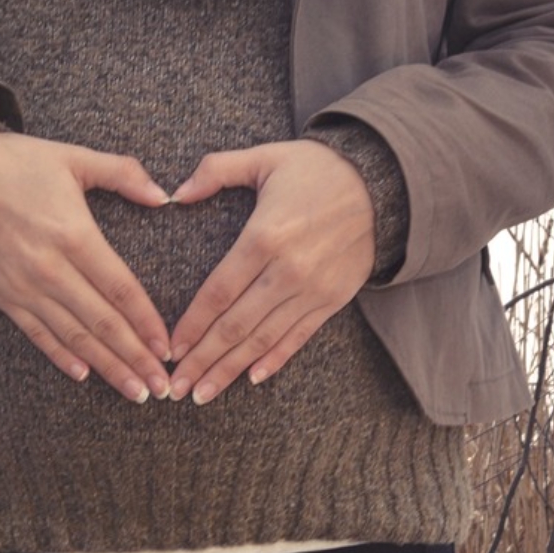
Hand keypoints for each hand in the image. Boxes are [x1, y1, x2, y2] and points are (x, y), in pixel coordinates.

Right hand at [0, 131, 173, 402]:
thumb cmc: (16, 163)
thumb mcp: (73, 158)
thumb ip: (123, 174)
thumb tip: (164, 196)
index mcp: (73, 234)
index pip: (120, 289)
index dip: (147, 322)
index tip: (168, 348)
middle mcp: (49, 268)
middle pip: (102, 323)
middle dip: (135, 358)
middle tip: (162, 387)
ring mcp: (24, 287)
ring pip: (73, 336)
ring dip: (106, 367)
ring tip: (134, 391)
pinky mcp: (2, 296)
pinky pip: (37, 334)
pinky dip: (61, 356)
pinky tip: (84, 374)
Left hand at [166, 140, 375, 403]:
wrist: (383, 184)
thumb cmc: (318, 169)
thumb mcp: (265, 158)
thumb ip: (216, 171)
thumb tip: (174, 194)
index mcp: (265, 236)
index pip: (218, 292)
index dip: (192, 324)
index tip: (170, 348)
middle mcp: (288, 271)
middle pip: (236, 326)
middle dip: (202, 360)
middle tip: (175, 388)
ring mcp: (313, 290)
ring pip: (263, 340)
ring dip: (230, 370)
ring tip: (202, 394)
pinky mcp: (333, 300)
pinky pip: (298, 337)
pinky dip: (274, 360)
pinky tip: (250, 378)